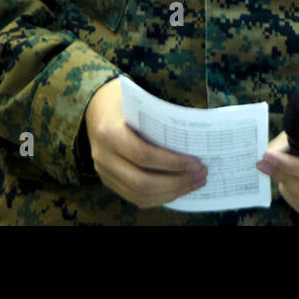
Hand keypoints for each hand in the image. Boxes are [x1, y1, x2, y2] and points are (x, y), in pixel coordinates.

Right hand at [84, 78, 206, 208]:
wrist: (97, 107)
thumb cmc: (126, 101)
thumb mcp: (140, 103)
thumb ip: (161, 120)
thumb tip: (196, 139)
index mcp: (110, 132)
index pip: (144, 155)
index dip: (172, 162)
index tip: (197, 162)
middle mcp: (103, 156)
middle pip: (142, 181)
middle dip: (176, 182)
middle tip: (201, 174)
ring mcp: (104, 172)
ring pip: (139, 195)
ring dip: (171, 192)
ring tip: (194, 183)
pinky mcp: (109, 181)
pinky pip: (135, 197)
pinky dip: (160, 197)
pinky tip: (178, 188)